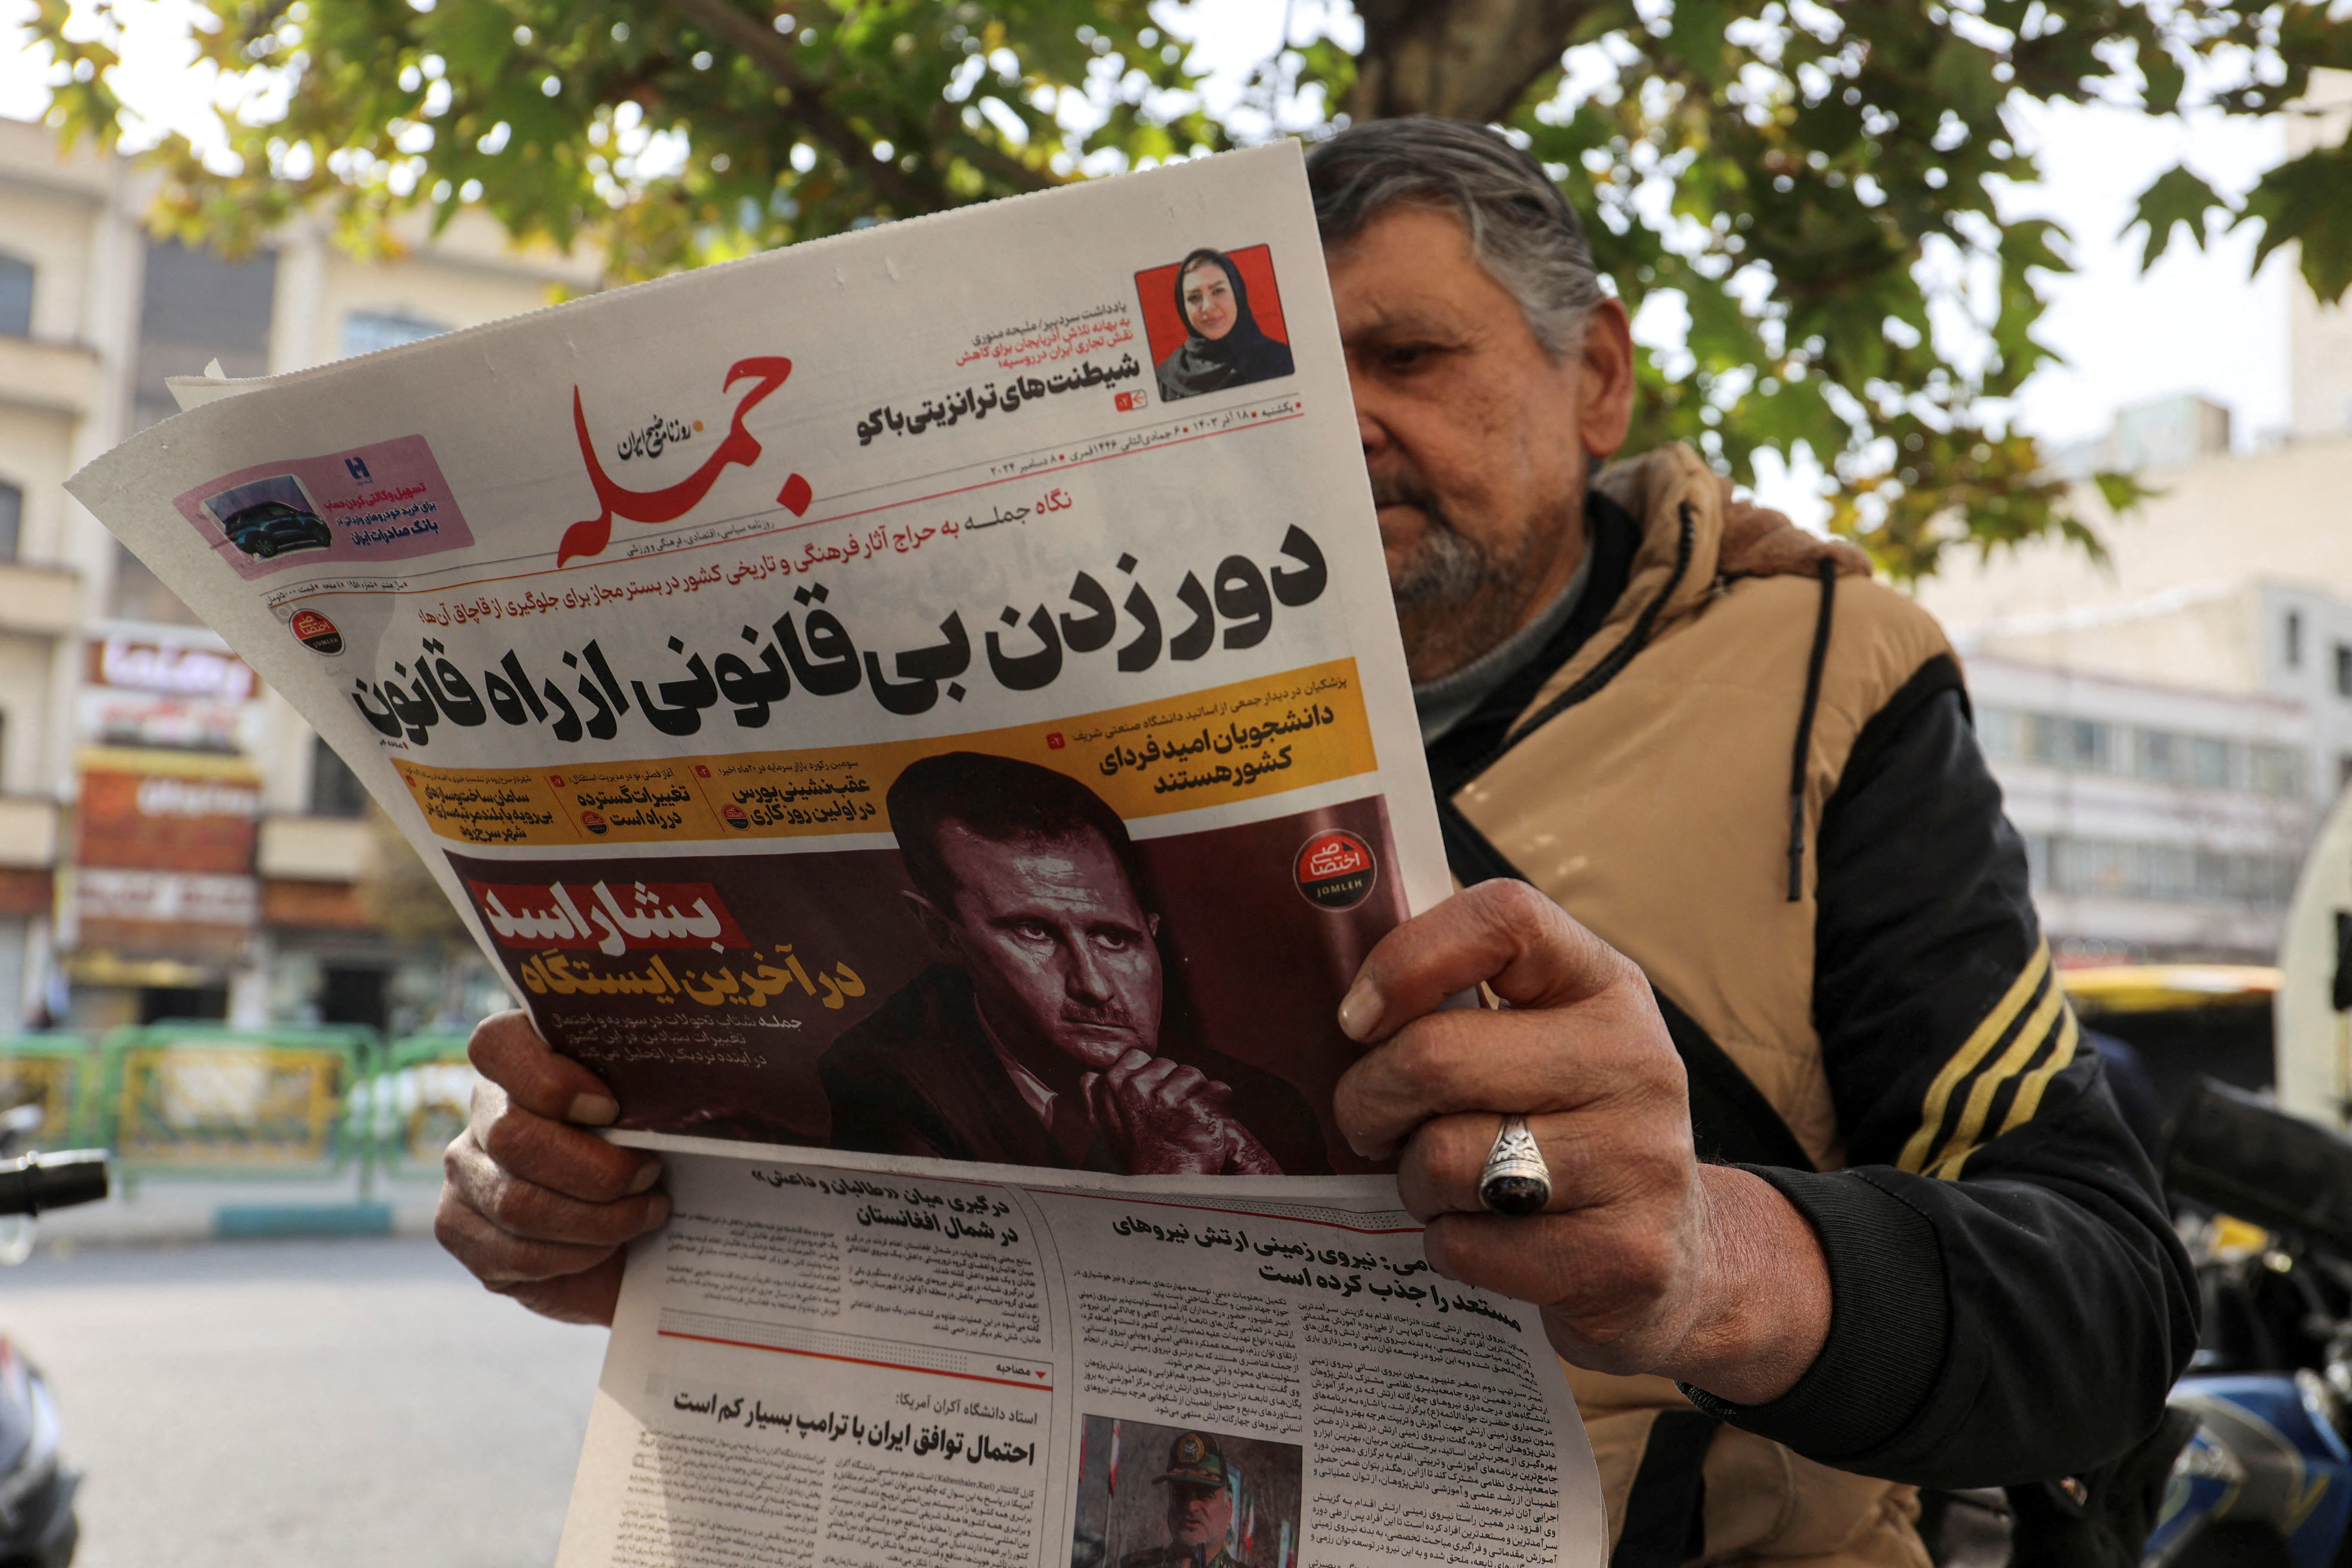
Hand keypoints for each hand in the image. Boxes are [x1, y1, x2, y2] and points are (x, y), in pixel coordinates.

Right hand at [435, 1011, 670, 1325]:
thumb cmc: (650, 1147)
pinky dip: (577, 1256)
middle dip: (598, 1169)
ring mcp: (465, 1173)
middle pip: (515, 1136)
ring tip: (645, 1213)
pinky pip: (517, 1254)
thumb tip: (708, 1079)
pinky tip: (608, 1247)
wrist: (630, 1228)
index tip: (611, 1109)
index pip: (497, 1046)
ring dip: (599, 1219)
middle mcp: (482, 1112)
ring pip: (519, 1204)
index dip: (550, 1080)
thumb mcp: (652, 1106)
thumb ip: (654, 1085)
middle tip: (652, 1175)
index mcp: (520, 1058)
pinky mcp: (463, 1231)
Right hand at [1083, 1052, 1279, 1174]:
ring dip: (1197, 1096)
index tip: (1148, 1103)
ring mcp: (1168, 1097)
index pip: (1136, 1057)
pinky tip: (1206, 1127)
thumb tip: (1087, 1075)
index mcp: (1110, 1085)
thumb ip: (1094, 1097)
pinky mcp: (1199, 1108)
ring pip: (1194, 1075)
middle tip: (1169, 1121)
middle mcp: (1136, 1088)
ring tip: (1187, 1125)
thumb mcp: (1102, 1129)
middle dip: (1173, 1087)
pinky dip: (1220, 1106)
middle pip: (1168, 1064)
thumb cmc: (1135, 1161)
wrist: (1166, 1194)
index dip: (1148, 1077)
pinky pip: (1219, 1089)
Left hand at [1331, 880, 1828, 1404]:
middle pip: (1435, 1055)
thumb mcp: (1540, 1041)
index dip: (1406, 959)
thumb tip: (1350, 1009)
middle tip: (1371, 1123)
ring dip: (1415, 1182)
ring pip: (1444, 1158)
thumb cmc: (1567, 1131)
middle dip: (1369, 1100)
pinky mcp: (1627, 1255)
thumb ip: (1462, 1003)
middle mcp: (1637, 1060)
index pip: (1504, 918)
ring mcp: (1641, 1159)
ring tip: (1448, 1185)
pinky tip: (1489, 1237)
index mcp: (1605, 986)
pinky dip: (1449, 1247)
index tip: (1360, 1017)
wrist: (1675, 1258)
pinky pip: (1468, 1245)